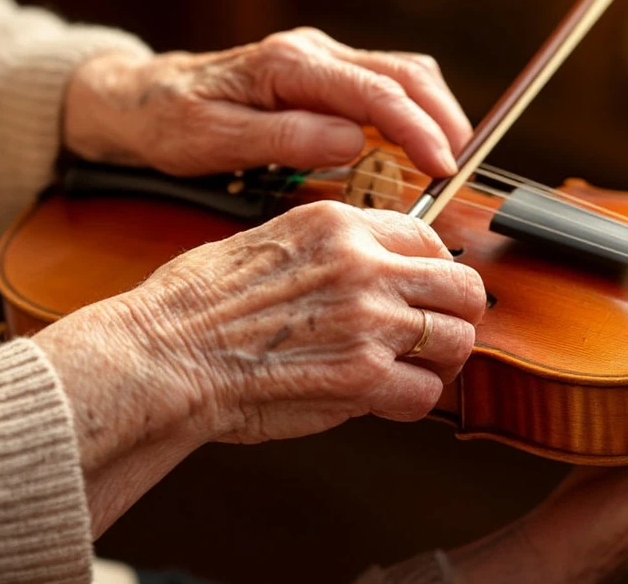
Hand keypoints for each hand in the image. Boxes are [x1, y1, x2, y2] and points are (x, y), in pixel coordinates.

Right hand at [33, 201, 485, 533]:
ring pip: (457, 341)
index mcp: (338, 225)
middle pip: (462, 286)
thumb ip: (331, 250)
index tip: (423, 292)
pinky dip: (412, 402)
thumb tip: (371, 265)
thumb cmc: (196, 305)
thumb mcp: (267, 240)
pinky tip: (385, 399)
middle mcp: (362, 266)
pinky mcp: (361, 378)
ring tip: (414, 370)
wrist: (164, 355)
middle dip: (458, 315)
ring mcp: (367, 322)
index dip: (433, 271)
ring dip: (441, 363)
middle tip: (438, 336)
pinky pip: (426, 394)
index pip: (429, 237)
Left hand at [63, 27, 471, 177]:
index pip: (373, 93)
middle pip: (403, 73)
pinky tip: (419, 143)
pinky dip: (412, 111)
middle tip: (460, 165)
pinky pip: (383, 85)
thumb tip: (350, 141)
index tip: (441, 166)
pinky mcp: (323, 75)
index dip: (416, 130)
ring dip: (433, 112)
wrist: (143, 100)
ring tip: (449, 156)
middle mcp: (312, 52)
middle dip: (441, 118)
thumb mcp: (213, 140)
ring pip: (401, 74)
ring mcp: (320, 60)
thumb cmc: (170, 122)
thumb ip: (283, 138)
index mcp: (288, 65)